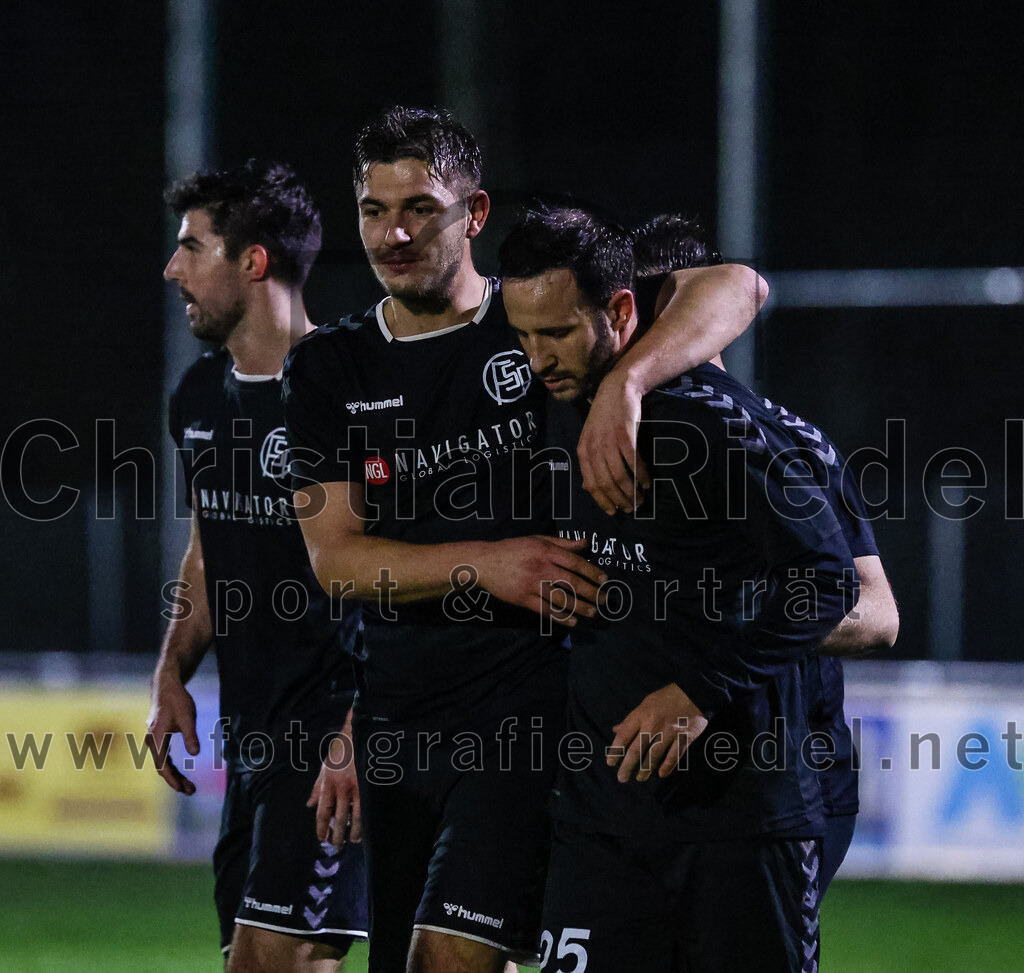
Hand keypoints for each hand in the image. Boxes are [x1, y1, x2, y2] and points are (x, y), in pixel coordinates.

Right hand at [145, 674, 199, 794]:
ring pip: (162, 762)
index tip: (182, 790)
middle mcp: (151, 741)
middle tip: (192, 791)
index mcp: (156, 739)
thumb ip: (191, 736)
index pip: (162, 766)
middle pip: (162, 767)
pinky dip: (171, 765)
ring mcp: (153, 739)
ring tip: (189, 786)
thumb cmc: (177, 700)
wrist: (166, 686)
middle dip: (176, 780)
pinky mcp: (158, 736)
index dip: (172, 779)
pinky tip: (180, 771)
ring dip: (175, 774)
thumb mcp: (188, 717)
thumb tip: (195, 754)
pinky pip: (163, 756)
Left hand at [308, 731, 361, 848]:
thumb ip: (317, 787)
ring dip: (353, 831)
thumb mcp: (325, 766)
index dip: (322, 828)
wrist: (359, 732)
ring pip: (355, 815)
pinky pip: (368, 806)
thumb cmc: (342, 749)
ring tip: (352, 841)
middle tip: (336, 846)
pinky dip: (367, 819)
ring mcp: (357, 785)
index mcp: (328, 782)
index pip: (323, 811)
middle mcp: (341, 786)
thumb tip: (310, 805)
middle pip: (338, 817)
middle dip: (337, 834)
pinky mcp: (370, 783)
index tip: (322, 839)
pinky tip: (367, 827)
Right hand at [476, 536, 607, 626]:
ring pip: (560, 598)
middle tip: (605, 600)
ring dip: (579, 607)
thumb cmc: (513, 549)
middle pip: (571, 582)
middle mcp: (540, 567)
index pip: (575, 563)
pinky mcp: (522, 599)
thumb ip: (562, 543)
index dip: (592, 572)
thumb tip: (586, 543)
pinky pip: (545, 610)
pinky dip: (560, 617)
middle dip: (591, 592)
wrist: (485, 562)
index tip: (604, 580)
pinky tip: (573, 621)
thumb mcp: (537, 539)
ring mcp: (531, 584)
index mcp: (546, 551)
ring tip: (593, 613)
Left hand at [578, 370, 650, 515]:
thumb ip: (590, 463)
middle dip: (620, 499)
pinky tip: (647, 483)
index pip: (591, 484)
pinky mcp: (625, 435)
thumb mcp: (591, 439)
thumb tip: (588, 488)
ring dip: (632, 491)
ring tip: (641, 499)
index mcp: (583, 451)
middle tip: (632, 508)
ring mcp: (608, 441)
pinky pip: (633, 461)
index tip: (614, 512)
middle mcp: (594, 448)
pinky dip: (641, 475)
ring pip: (620, 475)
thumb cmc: (604, 417)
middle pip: (607, 483)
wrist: (616, 389)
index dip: (603, 501)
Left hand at [608, 683, 707, 781]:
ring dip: (646, 769)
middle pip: (637, 749)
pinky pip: (674, 755)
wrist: (693, 691)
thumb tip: (616, 730)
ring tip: (639, 778)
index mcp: (641, 714)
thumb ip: (631, 719)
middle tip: (621, 778)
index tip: (610, 762)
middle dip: (627, 766)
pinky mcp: (684, 737)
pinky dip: (667, 766)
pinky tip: (661, 774)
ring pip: (654, 755)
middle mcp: (653, 724)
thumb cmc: (666, 697)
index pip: (624, 735)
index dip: (615, 750)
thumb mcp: (646, 703)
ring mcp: (669, 732)